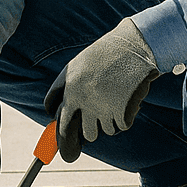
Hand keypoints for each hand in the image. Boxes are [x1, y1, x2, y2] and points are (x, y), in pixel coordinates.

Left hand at [43, 18, 159, 162]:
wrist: (133, 46)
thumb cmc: (104, 54)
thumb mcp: (77, 65)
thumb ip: (64, 88)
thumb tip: (54, 112)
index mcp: (70, 89)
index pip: (62, 122)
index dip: (65, 134)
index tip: (70, 140)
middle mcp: (84, 101)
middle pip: (87, 134)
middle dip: (92, 130)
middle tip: (99, 121)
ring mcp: (103, 107)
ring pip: (106, 130)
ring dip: (111, 121)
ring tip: (116, 102)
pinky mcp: (122, 111)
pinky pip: (122, 126)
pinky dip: (126, 118)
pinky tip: (128, 102)